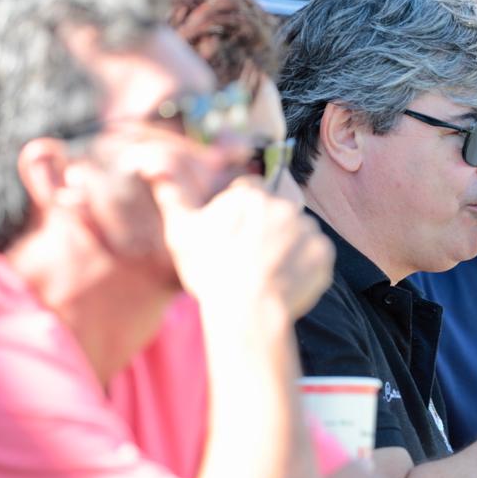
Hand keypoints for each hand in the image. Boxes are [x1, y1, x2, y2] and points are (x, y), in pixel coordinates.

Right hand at [151, 175, 333, 321]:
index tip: (235, 236)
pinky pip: (315, 255)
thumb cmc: (211, 273)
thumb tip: (152, 165)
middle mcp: (283, 205)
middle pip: (275, 213)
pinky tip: (285, 281)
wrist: (246, 312)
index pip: (250, 194)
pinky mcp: (324, 252)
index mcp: (250, 196)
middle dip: (266, 230)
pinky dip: (305, 266)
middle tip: (251, 259)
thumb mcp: (182, 233)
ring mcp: (307, 228)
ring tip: (268, 273)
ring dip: (287, 247)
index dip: (242, 216)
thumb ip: (172, 195)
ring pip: (297, 233)